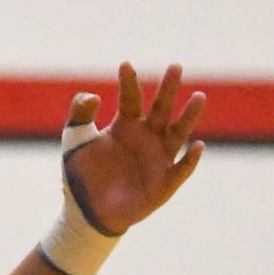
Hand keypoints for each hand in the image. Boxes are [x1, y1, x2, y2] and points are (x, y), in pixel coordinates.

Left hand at [63, 63, 205, 234]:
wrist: (86, 210)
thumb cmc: (82, 173)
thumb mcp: (75, 140)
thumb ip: (79, 114)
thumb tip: (93, 95)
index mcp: (124, 125)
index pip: (130, 99)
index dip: (128, 82)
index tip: (125, 64)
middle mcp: (145, 137)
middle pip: (160, 108)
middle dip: (167, 88)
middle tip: (175, 66)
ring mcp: (157, 158)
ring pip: (177, 133)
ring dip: (189, 116)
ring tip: (199, 96)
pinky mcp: (164, 182)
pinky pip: (181, 169)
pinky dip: (191, 159)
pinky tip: (198, 146)